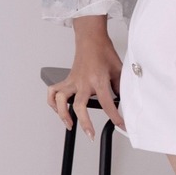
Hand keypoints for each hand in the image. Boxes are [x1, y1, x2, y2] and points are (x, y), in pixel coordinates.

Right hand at [45, 20, 125, 138]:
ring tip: (69, 124)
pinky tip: (58, 110)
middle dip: (84, 123)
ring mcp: (72, 81)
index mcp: (98, 79)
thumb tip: (123, 101)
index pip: (107, 103)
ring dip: (62, 114)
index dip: (115, 117)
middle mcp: (83, 82)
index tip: (121, 125)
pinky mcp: (66, 80)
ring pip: (60, 100)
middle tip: (90, 134)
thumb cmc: (104, 52)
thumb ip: (120, 87)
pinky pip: (53, 92)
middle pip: (79, 106)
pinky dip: (52, 102)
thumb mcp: (118, 69)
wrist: (91, 39)